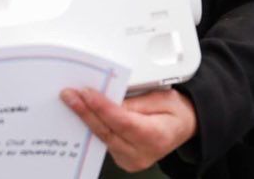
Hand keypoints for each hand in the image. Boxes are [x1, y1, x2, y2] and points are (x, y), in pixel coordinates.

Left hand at [60, 87, 197, 172]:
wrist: (182, 128)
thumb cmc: (175, 111)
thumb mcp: (162, 97)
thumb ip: (136, 101)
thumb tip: (111, 99)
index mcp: (156, 137)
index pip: (123, 122)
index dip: (103, 108)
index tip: (86, 94)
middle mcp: (142, 154)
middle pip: (108, 132)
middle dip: (86, 111)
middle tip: (70, 95)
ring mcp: (132, 160)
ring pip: (103, 138)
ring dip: (86, 119)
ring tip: (72, 101)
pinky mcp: (123, 160)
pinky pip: (104, 142)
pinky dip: (93, 127)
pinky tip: (83, 113)